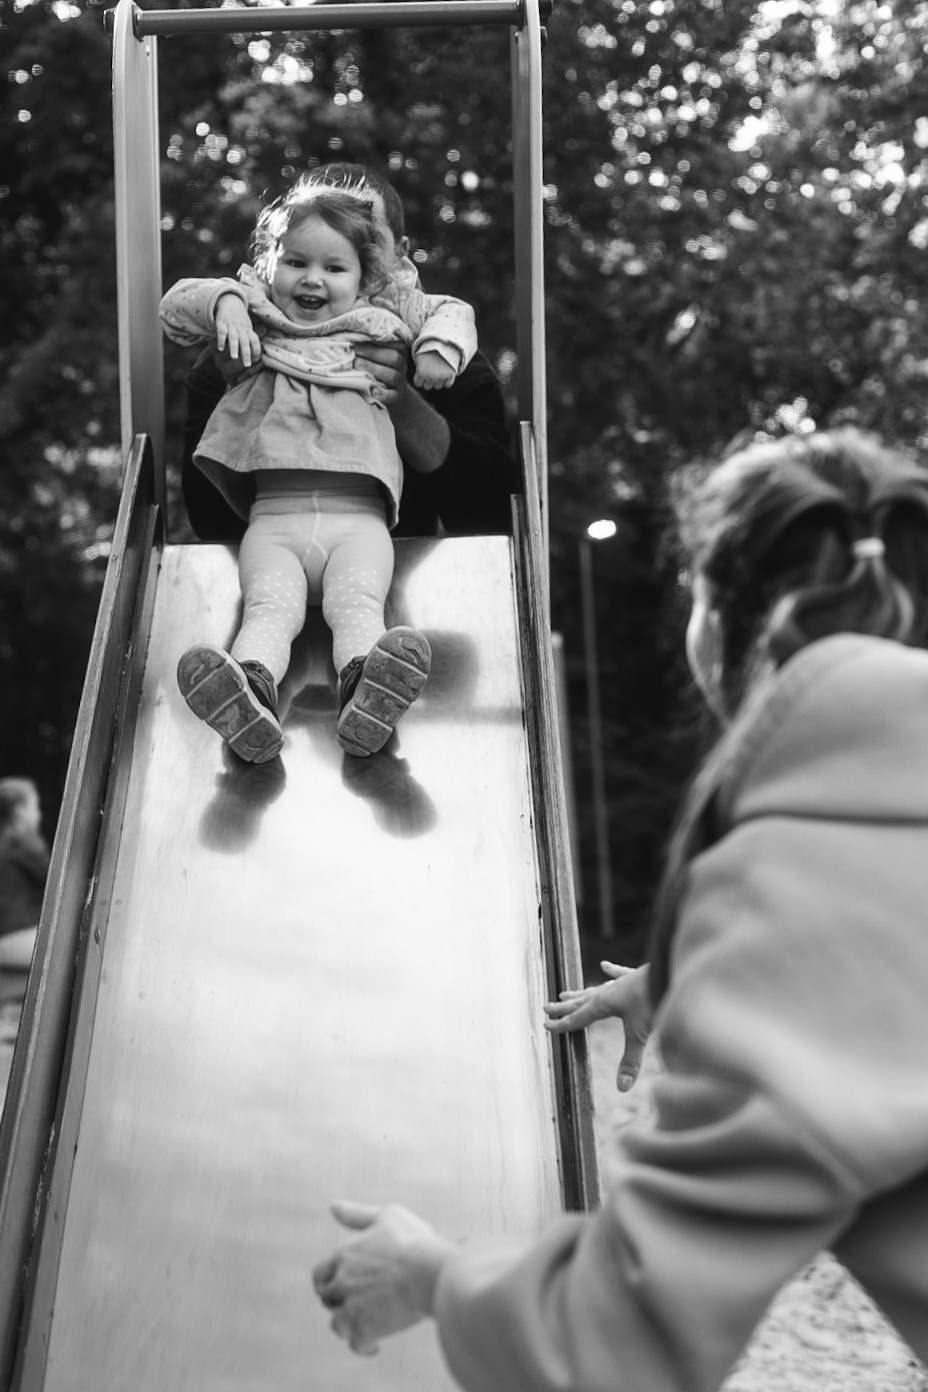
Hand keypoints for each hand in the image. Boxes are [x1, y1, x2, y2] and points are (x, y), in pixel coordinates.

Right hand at [214, 292, 260, 368]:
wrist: (230, 301)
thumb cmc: (240, 320)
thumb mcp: (248, 327)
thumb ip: (252, 338)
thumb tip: (261, 352)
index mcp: (248, 330)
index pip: (255, 340)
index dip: (256, 350)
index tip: (256, 360)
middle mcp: (241, 328)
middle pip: (245, 341)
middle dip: (246, 353)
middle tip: (247, 364)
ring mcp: (231, 325)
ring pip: (234, 337)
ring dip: (234, 347)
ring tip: (234, 357)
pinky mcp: (221, 323)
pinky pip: (221, 331)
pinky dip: (221, 339)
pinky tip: (221, 349)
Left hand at [313, 1201, 456, 1356]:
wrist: (428, 1272)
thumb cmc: (412, 1241)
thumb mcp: (385, 1216)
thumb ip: (356, 1214)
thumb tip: (332, 1206)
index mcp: (343, 1255)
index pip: (320, 1273)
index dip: (327, 1280)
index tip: (339, 1284)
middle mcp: (342, 1282)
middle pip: (328, 1299)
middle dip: (339, 1301)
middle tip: (359, 1302)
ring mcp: (352, 1307)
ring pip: (337, 1324)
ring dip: (349, 1325)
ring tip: (367, 1323)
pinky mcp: (365, 1329)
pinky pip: (356, 1344)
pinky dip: (363, 1347)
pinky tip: (375, 1346)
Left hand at [353, 339, 410, 407]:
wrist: (391, 394)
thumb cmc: (378, 368)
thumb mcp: (378, 355)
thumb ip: (370, 345)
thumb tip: (351, 336)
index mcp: (399, 352)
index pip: (396, 343)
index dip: (380, 339)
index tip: (362, 337)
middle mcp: (402, 366)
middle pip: (395, 358)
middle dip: (373, 353)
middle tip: (354, 350)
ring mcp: (400, 383)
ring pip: (393, 376)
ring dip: (374, 369)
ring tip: (356, 365)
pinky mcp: (396, 398)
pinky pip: (392, 396)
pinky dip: (382, 394)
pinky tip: (372, 390)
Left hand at [413, 349, 454, 389]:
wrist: (443, 341)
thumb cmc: (429, 348)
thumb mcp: (418, 355)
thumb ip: (417, 366)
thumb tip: (418, 375)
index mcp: (421, 372)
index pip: (418, 383)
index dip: (419, 378)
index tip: (421, 372)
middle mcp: (431, 377)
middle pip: (427, 386)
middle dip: (427, 380)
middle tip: (429, 371)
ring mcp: (441, 377)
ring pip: (437, 386)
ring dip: (437, 381)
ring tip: (437, 372)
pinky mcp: (451, 375)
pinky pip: (448, 385)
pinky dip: (446, 381)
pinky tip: (445, 374)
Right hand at [544, 962, 651, 1091]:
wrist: (671, 973)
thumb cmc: (653, 1001)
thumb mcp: (639, 1034)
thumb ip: (630, 1061)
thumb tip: (622, 1088)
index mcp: (603, 1004)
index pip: (577, 1018)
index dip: (561, 1024)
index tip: (545, 1026)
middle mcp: (608, 991)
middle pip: (580, 1002)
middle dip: (563, 1007)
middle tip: (547, 1007)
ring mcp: (621, 983)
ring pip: (595, 989)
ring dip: (580, 993)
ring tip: (566, 993)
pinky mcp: (636, 977)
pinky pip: (619, 974)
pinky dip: (612, 971)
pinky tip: (606, 966)